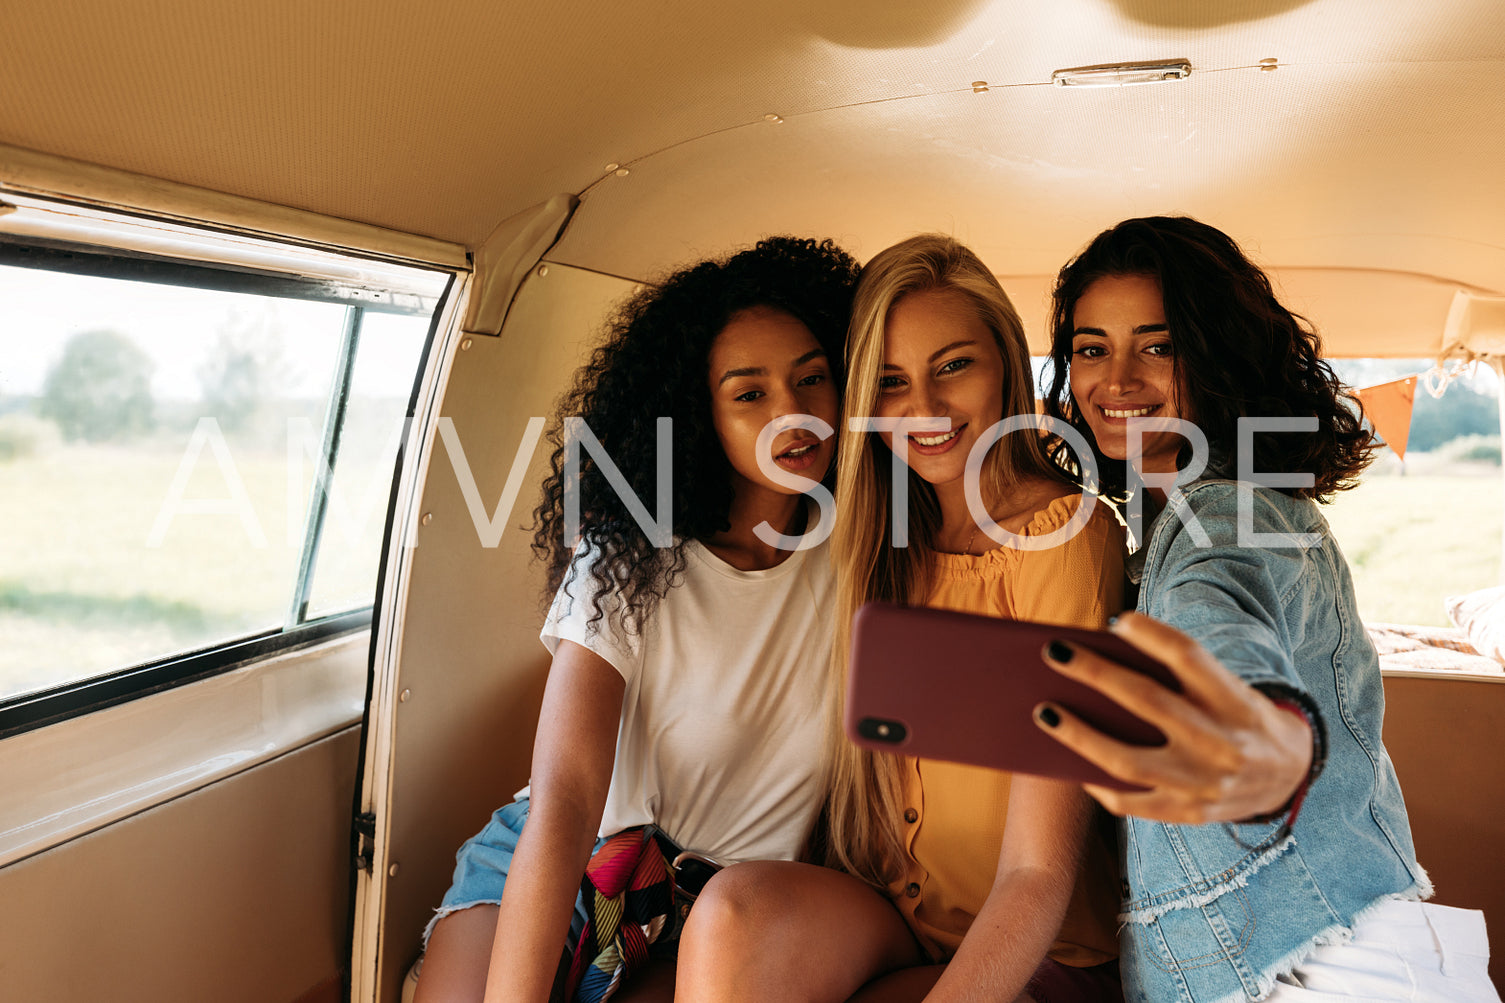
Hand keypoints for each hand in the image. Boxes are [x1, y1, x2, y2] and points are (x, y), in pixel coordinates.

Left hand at [1034, 612, 1312, 823]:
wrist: (1291, 773)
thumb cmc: (1240, 716)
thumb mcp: (1228, 687)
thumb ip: (1182, 674)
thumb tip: (1108, 654)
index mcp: (1234, 700)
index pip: (1188, 656)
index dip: (1150, 634)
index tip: (1113, 620)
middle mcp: (1220, 741)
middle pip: (1146, 700)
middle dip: (1094, 673)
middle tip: (1054, 653)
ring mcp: (1203, 783)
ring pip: (1127, 760)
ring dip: (1078, 735)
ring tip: (1045, 712)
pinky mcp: (1189, 813)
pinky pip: (1131, 803)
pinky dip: (1097, 783)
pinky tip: (1071, 764)